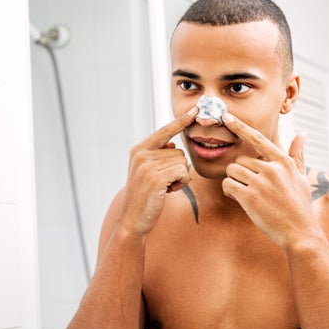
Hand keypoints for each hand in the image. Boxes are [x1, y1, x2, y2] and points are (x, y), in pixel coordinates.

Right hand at [117, 107, 197, 235]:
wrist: (132, 220)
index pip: (164, 131)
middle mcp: (141, 154)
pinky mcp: (156, 177)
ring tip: (163, 188)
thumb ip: (158, 155)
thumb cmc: (145, 196)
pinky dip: (181, 184)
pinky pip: (183, 172)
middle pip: (179, 151)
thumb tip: (172, 144)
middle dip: (177, 169)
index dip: (181, 121)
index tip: (196, 109)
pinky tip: (167, 192)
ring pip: (182, 162)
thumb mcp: (147, 171)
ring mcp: (147, 165)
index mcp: (139, 150)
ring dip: (179, 178)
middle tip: (163, 183)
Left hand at [221, 112, 318, 247]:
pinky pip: (228, 185)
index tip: (226, 116)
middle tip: (249, 188)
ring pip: (232, 171)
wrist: (300, 233)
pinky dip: (229, 191)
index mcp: (283, 162)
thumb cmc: (299, 206)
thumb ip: (297, 156)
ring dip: (233, 182)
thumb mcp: (302, 178)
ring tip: (245, 194)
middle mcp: (272, 169)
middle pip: (240, 160)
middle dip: (240, 173)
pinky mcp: (250, 197)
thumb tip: (302, 135)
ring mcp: (261, 183)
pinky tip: (239, 199)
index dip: (240, 126)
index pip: (258, 138)